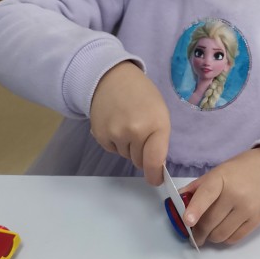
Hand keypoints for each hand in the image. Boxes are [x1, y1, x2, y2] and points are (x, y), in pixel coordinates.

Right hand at [89, 62, 169, 185]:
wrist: (112, 78)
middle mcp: (134, 131)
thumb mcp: (160, 113)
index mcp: (156, 125)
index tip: (156, 180)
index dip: (155, 175)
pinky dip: (115, 142)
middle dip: (142, 153)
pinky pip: (112, 149)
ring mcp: (115, 134)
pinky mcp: (100, 135)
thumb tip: (155, 166)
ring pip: (125, 155)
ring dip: (128, 146)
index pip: (154, 160)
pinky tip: (116, 123)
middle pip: (139, 161)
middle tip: (141, 132)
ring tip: (127, 123)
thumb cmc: (141, 95)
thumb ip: (159, 139)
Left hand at [182, 147, 259, 246]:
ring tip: (208, 233)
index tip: (187, 221)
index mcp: (222, 178)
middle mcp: (236, 194)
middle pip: (210, 221)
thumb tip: (177, 200)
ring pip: (221, 234)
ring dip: (210, 238)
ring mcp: (248, 208)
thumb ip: (198, 187)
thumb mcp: (219, 171)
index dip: (195, 209)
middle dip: (198, 232)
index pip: (206, 194)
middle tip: (193, 234)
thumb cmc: (242, 170)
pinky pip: (235, 238)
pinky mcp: (257, 220)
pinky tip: (223, 232)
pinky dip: (224, 239)